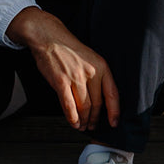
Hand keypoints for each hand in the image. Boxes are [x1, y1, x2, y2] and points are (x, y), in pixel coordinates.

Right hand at [7, 7, 119, 130]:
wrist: (50, 38)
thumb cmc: (69, 49)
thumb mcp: (91, 58)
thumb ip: (97, 76)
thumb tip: (100, 99)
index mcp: (102, 66)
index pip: (112, 94)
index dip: (114, 111)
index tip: (114, 122)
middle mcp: (91, 72)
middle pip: (97, 103)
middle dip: (95, 118)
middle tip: (93, 125)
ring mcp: (75, 77)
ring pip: (84, 107)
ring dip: (84, 120)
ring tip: (83, 126)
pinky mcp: (61, 82)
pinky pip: (69, 105)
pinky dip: (72, 117)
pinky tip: (74, 123)